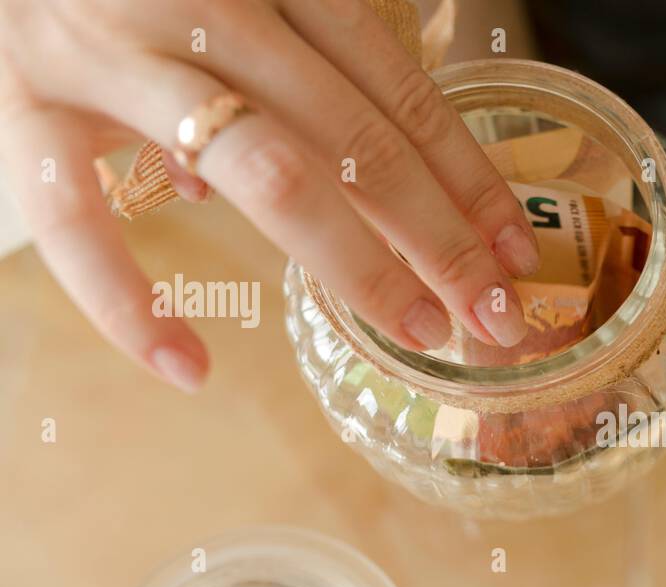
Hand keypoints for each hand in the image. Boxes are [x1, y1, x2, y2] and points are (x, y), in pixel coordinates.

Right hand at [0, 0, 537, 390]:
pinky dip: (128, 302)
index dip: (467, 179)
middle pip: (357, 139)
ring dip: (359, 267)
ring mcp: (112, 52)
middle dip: (442, 238)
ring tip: (418, 332)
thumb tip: (349, 182)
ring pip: (267, 172)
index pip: (397, 92)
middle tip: (499, 317)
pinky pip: (77, 218)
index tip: (516, 254)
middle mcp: (203, 5)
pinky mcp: (22, 103)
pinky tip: (190, 370)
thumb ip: (290, 66)